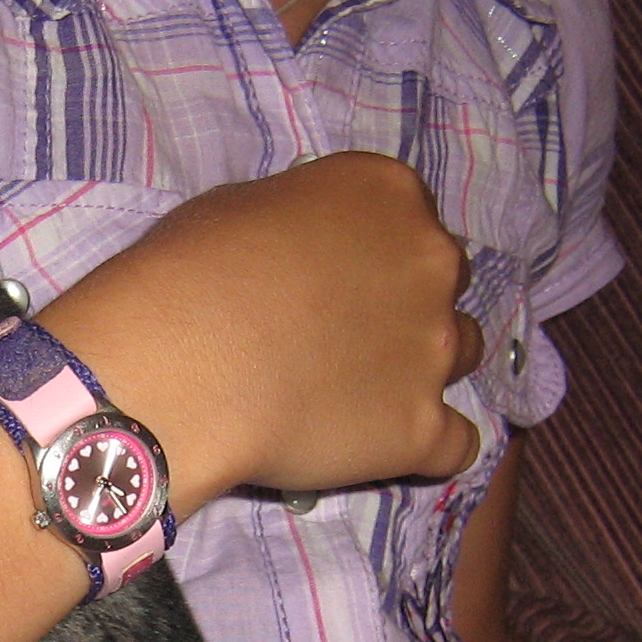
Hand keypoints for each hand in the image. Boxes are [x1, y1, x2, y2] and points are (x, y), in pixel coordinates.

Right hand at [43, 152, 481, 500]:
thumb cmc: (189, 273)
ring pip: (463, 353)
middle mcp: (429, 261)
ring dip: (422, 368)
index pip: (408, 217)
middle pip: (443, 281)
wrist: (178, 369)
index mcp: (386, 193)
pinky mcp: (421, 427)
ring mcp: (434, 348)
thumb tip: (303, 259)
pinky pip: (457, 443)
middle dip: (404, 305)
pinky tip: (385, 448)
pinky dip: (429, 447)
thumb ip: (300, 230)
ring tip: (358, 394)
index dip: (370, 254)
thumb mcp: (240, 209)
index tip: (332, 282)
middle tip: (341, 338)